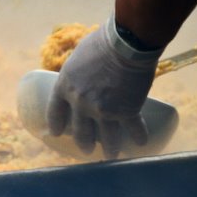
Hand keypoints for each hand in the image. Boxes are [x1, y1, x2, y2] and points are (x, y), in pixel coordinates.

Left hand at [47, 18, 161, 157]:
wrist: (126, 44)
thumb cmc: (101, 42)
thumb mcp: (79, 56)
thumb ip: (78, 71)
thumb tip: (83, 74)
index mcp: (65, 86)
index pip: (55, 112)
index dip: (56, 124)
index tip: (56, 133)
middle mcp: (81, 103)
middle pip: (80, 132)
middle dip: (84, 143)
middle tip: (87, 148)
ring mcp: (104, 111)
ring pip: (107, 139)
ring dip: (110, 149)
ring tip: (112, 155)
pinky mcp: (127, 112)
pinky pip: (133, 130)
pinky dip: (138, 136)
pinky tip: (141, 143)